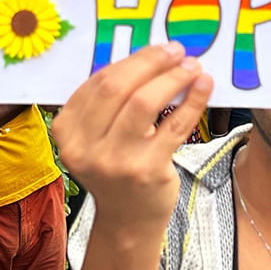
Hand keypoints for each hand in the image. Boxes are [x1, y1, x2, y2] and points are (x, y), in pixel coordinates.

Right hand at [51, 43, 212, 230]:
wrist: (127, 221)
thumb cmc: (116, 170)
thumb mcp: (97, 138)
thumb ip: (109, 103)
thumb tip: (149, 57)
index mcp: (67, 131)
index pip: (98, 82)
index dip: (131, 60)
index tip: (158, 48)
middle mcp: (84, 147)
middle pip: (117, 87)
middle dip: (151, 62)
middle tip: (176, 51)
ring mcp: (115, 161)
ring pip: (145, 102)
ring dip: (173, 78)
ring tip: (192, 68)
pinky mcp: (147, 171)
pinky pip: (174, 125)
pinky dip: (192, 101)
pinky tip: (203, 86)